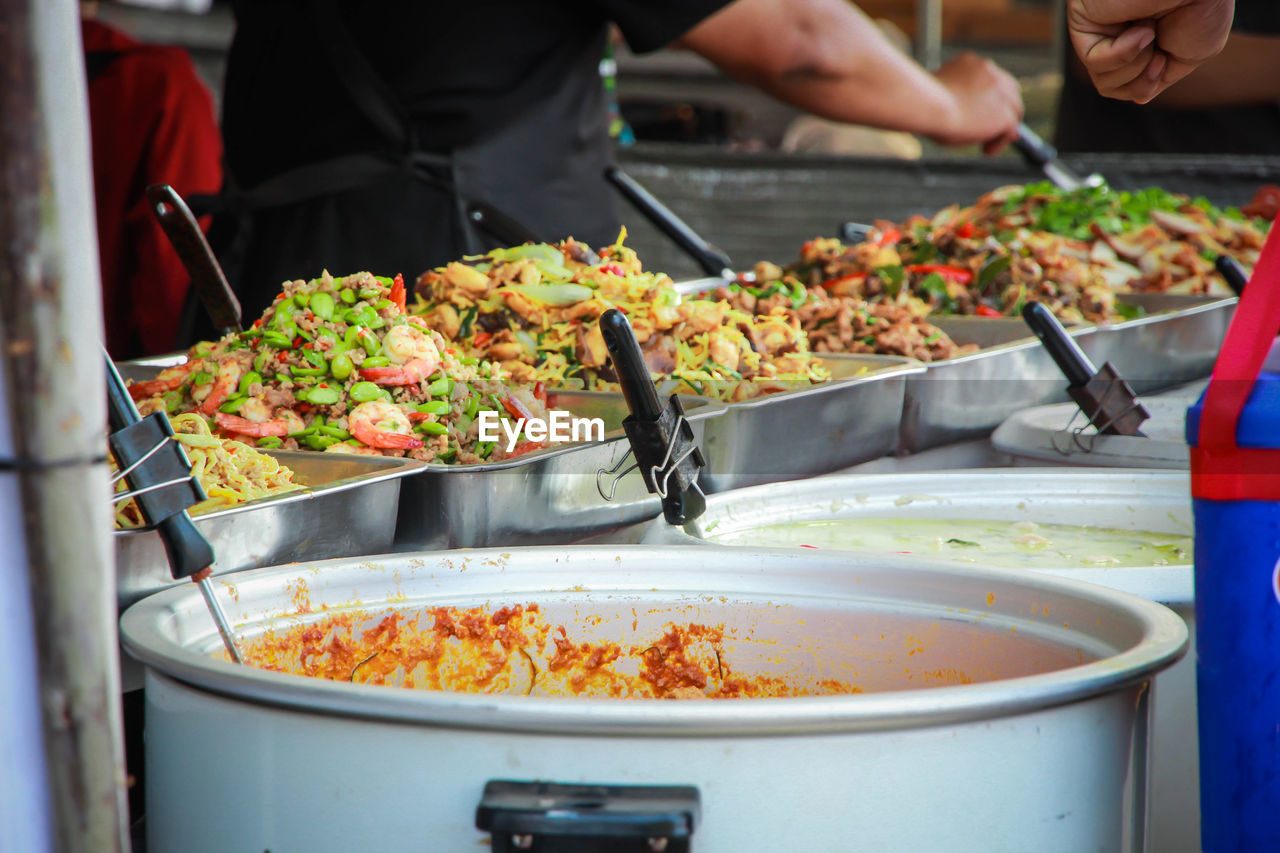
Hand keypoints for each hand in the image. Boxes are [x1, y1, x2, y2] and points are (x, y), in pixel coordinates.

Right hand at [928, 53, 1023, 153]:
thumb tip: (956, 112)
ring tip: (986, 145)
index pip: (991, 79)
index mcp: (972, 64)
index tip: (980, 114)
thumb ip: (954, 97)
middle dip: (1001, 110)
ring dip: (1002, 127)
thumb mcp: (939, 93)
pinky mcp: (1005, 113)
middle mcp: (990, 72)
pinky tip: (986, 150)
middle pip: (1010, 91)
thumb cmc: (923, 101)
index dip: (990, 98)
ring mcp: (1001, 92)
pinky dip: (1000, 141)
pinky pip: (1011, 129)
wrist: (928, 104)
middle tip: (987, 131)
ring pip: (1013, 110)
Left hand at [1067, 0, 1232, 101]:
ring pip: (1102, 80)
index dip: (1147, 84)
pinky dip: (1123, 53)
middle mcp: (1114, 32)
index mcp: (1137, 39)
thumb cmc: (1203, 7)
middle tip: (1160, 51)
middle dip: (1141, 80)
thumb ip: (1161, 76)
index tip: (1166, 58)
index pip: (1127, 84)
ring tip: (1151, 30)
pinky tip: (1141, 30)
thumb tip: (1138, 100)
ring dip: (1136, 64)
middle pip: (1111, 87)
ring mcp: (1097, 26)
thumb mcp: (1191, 54)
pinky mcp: (1085, 19)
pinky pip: (1093, 62)